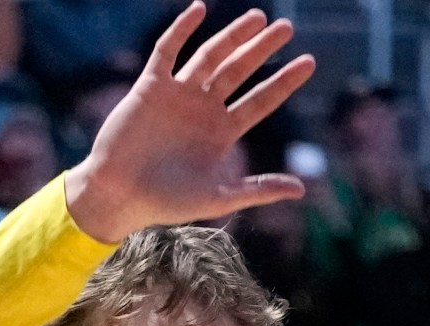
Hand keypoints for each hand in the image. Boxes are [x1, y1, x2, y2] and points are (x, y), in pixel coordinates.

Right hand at [63, 4, 317, 243]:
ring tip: (258, 17)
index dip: (284, 81)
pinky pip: (167, 51)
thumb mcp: (219, 198)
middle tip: (287, 27)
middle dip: (262, 49)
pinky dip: (181, 30)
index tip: (309, 62)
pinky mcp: (150, 86)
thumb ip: (258, 189)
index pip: (260, 100)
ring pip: (211, 56)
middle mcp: (203, 109)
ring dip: (233, 35)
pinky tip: (199, 9)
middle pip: (240, 70)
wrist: (120, 195)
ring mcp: (178, 95)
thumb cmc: (168, 202)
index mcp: (222, 132)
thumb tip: (301, 190)